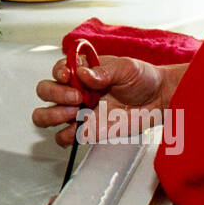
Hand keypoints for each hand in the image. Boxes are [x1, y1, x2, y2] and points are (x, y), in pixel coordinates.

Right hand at [32, 54, 172, 145]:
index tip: (68, 76)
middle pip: (45, 91)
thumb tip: (84, 74)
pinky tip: (79, 129)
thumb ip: (104, 71)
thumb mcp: (125, 67)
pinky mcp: (85, 131)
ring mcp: (77, 111)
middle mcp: (75, 90)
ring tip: (74, 113)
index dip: (58, 72)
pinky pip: (63, 137)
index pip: (58, 69)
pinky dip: (65, 136)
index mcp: (82, 70)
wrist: (158, 100)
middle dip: (55, 94)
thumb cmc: (142, 79)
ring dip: (52, 115)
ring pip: (45, 115)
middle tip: (78, 98)